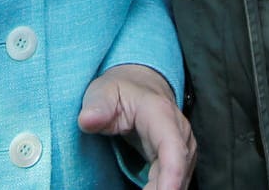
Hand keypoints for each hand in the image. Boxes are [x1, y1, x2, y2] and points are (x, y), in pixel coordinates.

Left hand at [78, 63, 194, 189]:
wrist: (140, 87)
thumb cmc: (120, 90)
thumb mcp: (104, 92)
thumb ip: (98, 106)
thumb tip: (87, 120)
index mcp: (162, 115)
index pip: (172, 148)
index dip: (171, 175)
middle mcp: (179, 134)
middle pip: (178, 171)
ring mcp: (181, 149)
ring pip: (179, 180)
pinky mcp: (177, 162)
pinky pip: (172, 182)